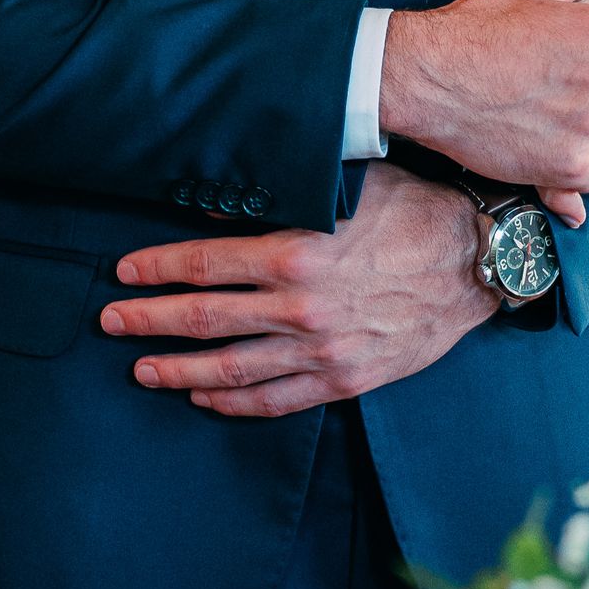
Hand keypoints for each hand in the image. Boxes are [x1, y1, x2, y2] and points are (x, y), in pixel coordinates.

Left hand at [100, 165, 492, 417]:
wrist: (477, 262)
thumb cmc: (414, 211)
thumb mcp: (347, 185)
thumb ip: (280, 194)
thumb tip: (218, 201)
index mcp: (297, 252)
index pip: (206, 264)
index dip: (159, 270)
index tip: (124, 272)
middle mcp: (301, 307)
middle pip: (206, 319)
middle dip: (150, 321)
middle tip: (112, 321)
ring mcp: (323, 350)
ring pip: (233, 368)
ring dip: (180, 369)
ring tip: (142, 370)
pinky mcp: (346, 378)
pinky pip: (277, 400)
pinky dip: (234, 402)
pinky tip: (205, 397)